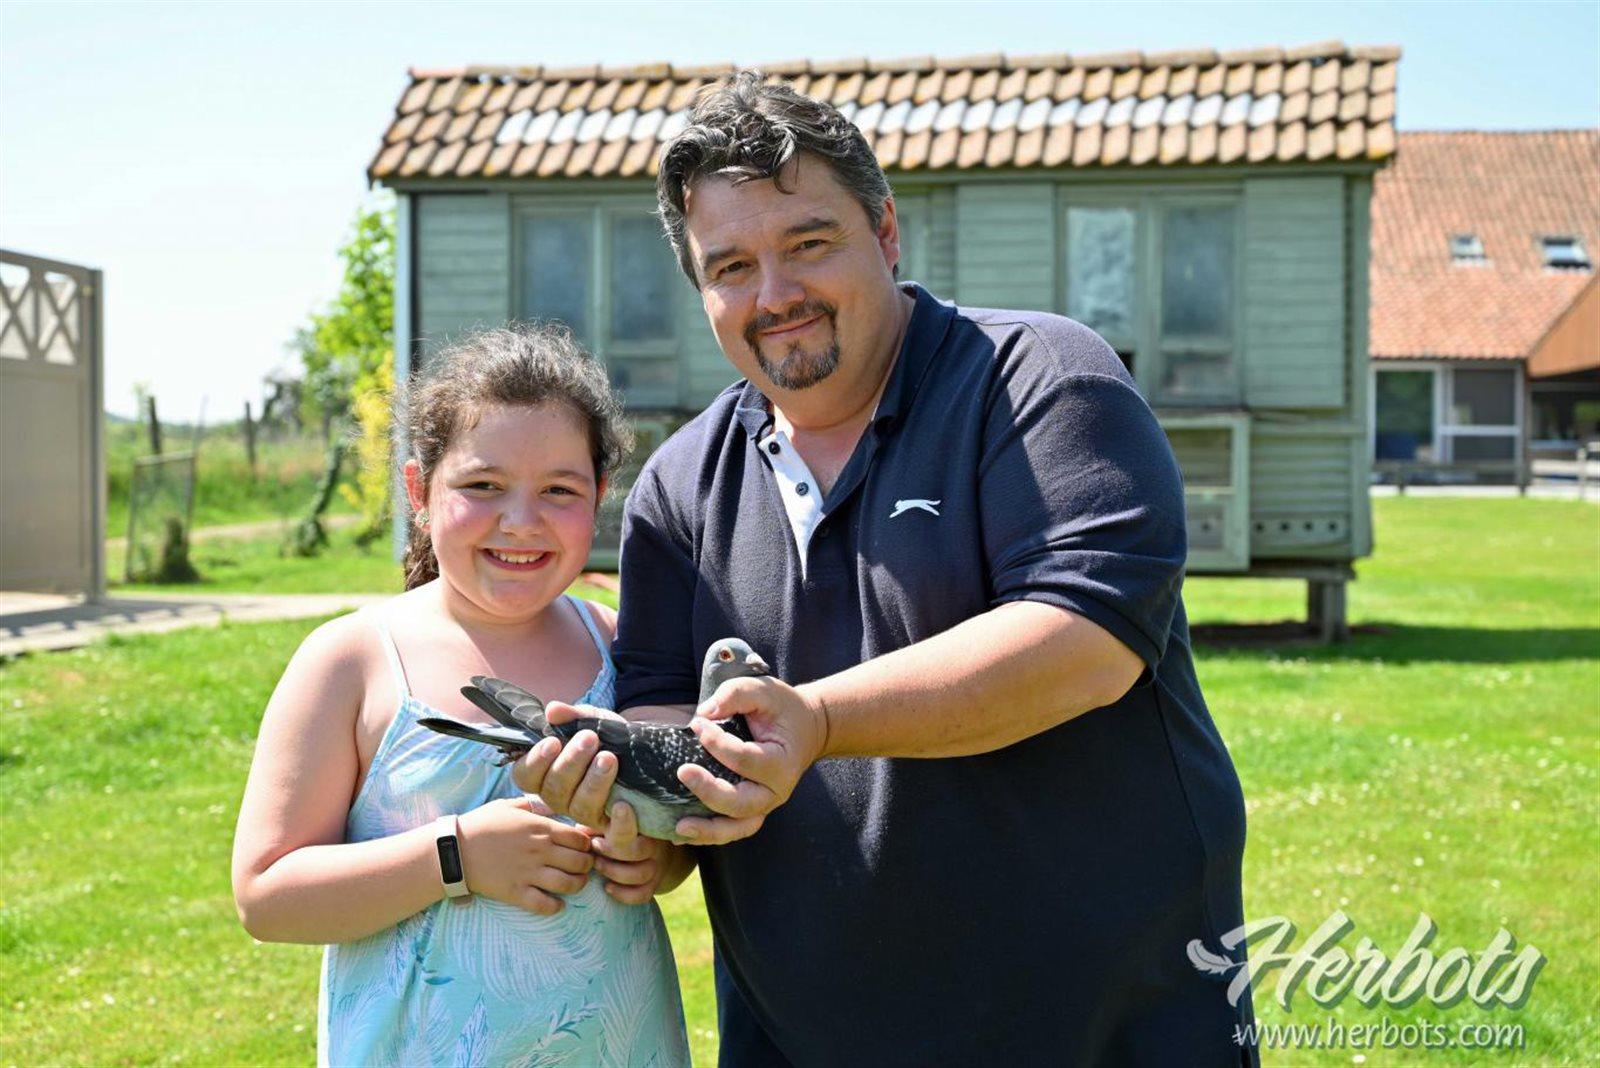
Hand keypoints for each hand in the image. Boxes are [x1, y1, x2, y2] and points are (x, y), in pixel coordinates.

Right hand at [456, 795, 595, 914]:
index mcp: (541, 828)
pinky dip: (556, 906)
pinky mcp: (516, 893)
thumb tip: (553, 806)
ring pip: (569, 884)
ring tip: (575, 883)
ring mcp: (529, 873)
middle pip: (580, 862)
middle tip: (584, 866)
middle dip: (587, 865)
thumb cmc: (480, 824)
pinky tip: (557, 903)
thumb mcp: (509, 805)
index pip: (580, 838)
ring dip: (578, 885)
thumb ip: (534, 806)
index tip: (584, 846)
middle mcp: (540, 850)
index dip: (587, 843)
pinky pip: (545, 904)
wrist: (454, 850)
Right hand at [509, 702, 621, 828]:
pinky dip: (620, 823)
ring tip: (609, 758)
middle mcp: (564, 799)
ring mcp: (589, 817)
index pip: (525, 776)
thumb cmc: (613, 739)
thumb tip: (553, 710)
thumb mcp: (597, 722)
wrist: (650, 757)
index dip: (535, 761)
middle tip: (590, 738)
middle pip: (554, 791)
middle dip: (571, 763)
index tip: (553, 741)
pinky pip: (615, 837)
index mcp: (550, 774)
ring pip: (581, 809)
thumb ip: (575, 716)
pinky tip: (624, 804)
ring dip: (594, 782)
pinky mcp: (618, 831)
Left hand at [590, 802, 675, 904]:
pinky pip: (642, 895)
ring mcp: (654, 867)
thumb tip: (581, 832)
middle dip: (611, 851)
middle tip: (595, 846)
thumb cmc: (619, 835)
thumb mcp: (608, 825)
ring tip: (597, 865)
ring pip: (640, 874)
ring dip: (614, 872)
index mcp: (641, 827)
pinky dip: (623, 894)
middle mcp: (652, 846)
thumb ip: (596, 826)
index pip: (634, 826)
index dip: (622, 824)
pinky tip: (607, 887)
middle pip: (638, 850)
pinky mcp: (652, 886)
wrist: (646, 853)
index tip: (606, 820)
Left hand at [678, 676, 828, 844]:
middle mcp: (777, 791)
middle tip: (683, 772)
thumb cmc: (783, 709)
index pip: (744, 759)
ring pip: (737, 828)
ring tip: (679, 828)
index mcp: (782, 762)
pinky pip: (733, 830)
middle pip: (740, 803)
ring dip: (708, 830)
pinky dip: (709, 835)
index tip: (696, 723)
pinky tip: (683, 834)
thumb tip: (704, 713)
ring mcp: (766, 805)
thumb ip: (736, 694)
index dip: (716, 743)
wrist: (807, 728)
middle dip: (709, 791)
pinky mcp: (754, 810)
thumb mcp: (764, 690)